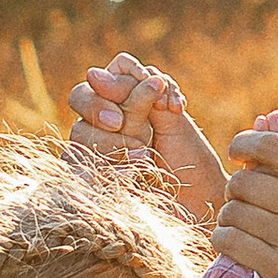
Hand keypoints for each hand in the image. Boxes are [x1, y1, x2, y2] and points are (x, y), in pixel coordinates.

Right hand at [65, 51, 226, 225]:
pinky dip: (108, 167)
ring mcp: (94, 150)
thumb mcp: (172, 119)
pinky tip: (132, 176)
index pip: (106, 74)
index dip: (122, 78)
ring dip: (113, 142)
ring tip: (145, 158)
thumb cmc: (191, 161)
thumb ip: (142, 92)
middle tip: (122, 123)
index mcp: (126, 101)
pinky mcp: (89, 180)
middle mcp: (105, 122)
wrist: (200, 204)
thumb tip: (96, 73)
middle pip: (81, 96)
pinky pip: (77, 164)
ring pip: (79, 131)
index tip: (154, 86)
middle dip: (100, 107)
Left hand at [216, 114, 277, 277]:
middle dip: (236, 188)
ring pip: (233, 211)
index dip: (246, 143)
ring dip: (228, 216)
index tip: (237, 150)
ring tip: (238, 222)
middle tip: (241, 198)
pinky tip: (233, 241)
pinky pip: (231, 241)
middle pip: (246, 181)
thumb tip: (268, 118)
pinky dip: (223, 239)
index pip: (273, 146)